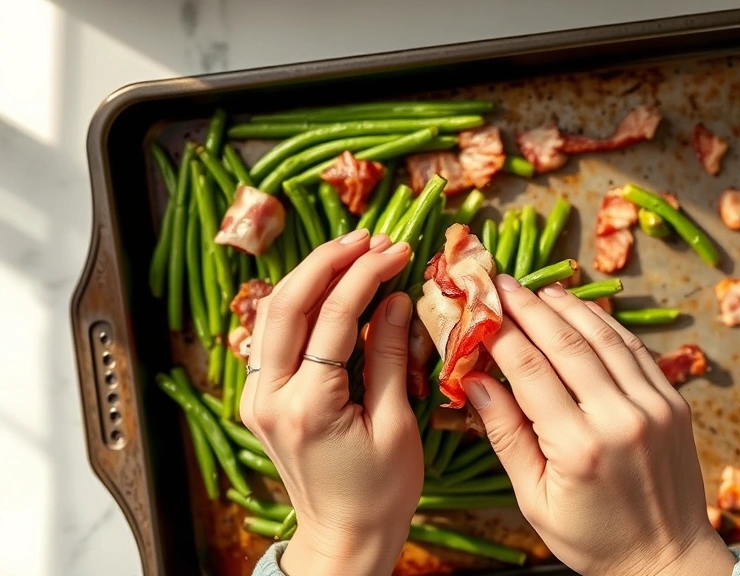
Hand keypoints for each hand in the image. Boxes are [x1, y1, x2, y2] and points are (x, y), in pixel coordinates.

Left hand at [240, 230, 422, 575]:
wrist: (343, 537)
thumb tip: (394, 299)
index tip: (398, 250)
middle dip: (329, 260)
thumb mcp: (396, 424)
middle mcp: (268, 396)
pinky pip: (273, 334)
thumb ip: (387, 356)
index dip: (367, 276)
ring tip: (353, 251)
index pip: (333, 318)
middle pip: (288, 302)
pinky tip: (329, 286)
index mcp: (308, 407)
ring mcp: (257, 396)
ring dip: (311, 275)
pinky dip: (299, 301)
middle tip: (370, 237)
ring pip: (272, 312)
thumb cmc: (380, 492)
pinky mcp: (261, 397)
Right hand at [466, 275, 735, 575]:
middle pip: (565, 343)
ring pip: (604, 338)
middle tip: (501, 283)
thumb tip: (474, 381)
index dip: (499, 332)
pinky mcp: (673, 402)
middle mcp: (620, 419)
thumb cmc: (593, 539)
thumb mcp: (534, 500)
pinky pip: (635, 350)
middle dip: (528, 307)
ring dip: (568, 307)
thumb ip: (506, 436)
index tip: (478, 307)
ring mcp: (653, 407)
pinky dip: (606, 325)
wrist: (667, 558)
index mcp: (578, 448)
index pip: (529, 370)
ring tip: (539, 289)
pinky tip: (583, 312)